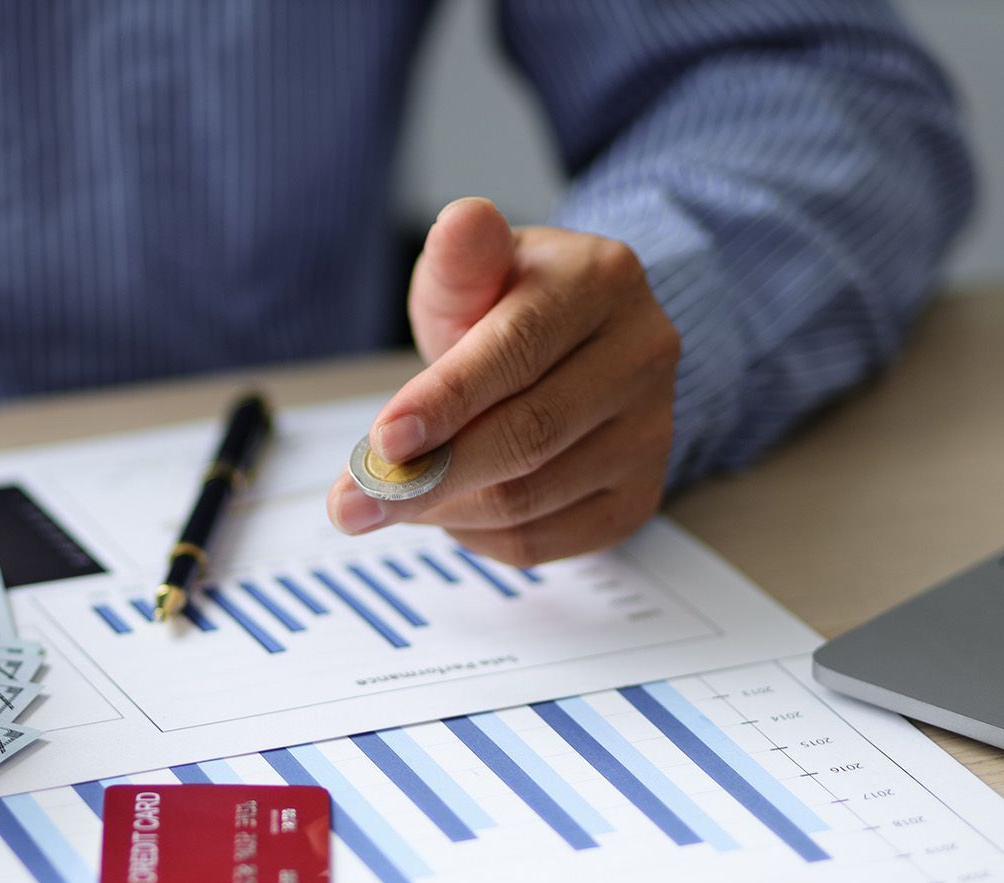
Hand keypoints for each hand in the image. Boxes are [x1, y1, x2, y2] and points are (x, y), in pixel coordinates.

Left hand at [327, 198, 679, 565]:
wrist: (574, 348)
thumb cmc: (510, 307)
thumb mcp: (475, 270)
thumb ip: (460, 259)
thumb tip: (461, 221)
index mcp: (604, 282)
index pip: (518, 351)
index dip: (444, 402)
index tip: (382, 442)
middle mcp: (643, 356)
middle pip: (528, 436)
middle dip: (428, 478)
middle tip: (352, 505)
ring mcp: (651, 432)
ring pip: (530, 498)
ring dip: (444, 508)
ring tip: (393, 496)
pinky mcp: (638, 495)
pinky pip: (544, 539)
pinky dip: (478, 537)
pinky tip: (448, 508)